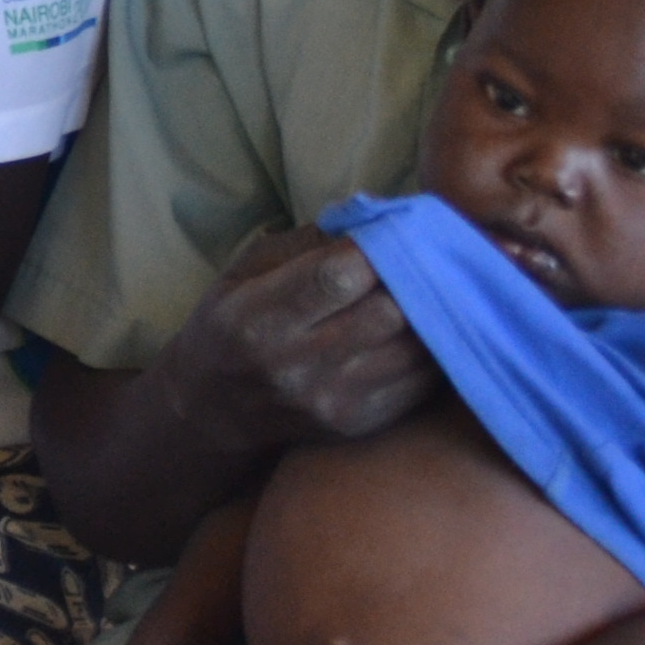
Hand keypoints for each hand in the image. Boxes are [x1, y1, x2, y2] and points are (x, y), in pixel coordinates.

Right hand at [159, 226, 439, 459]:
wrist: (212, 409)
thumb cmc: (228, 326)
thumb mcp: (239, 274)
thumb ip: (299, 246)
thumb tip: (367, 220)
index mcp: (257, 318)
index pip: (336, 277)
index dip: (375, 248)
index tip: (388, 229)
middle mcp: (295, 366)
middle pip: (387, 313)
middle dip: (409, 278)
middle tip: (417, 259)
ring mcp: (332, 402)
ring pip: (415, 349)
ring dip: (429, 314)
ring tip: (426, 291)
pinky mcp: (359, 425)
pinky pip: (422, 383)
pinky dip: (431, 350)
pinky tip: (422, 330)